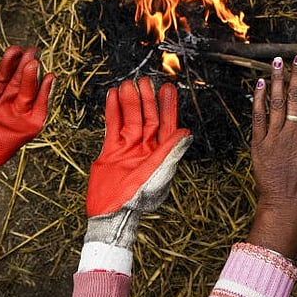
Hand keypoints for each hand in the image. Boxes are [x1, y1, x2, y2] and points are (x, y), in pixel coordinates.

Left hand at [0, 45, 54, 172]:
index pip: (4, 75)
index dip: (10, 63)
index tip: (15, 49)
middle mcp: (7, 104)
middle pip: (19, 81)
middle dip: (25, 66)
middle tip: (32, 51)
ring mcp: (19, 115)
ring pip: (29, 92)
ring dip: (34, 77)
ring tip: (36, 62)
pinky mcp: (29, 127)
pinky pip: (40, 108)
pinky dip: (46, 94)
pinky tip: (49, 79)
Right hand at [86, 77, 191, 217]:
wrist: (112, 214)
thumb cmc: (138, 198)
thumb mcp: (158, 173)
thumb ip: (170, 151)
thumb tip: (186, 132)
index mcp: (161, 153)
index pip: (167, 124)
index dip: (168, 106)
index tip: (168, 88)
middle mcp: (146, 148)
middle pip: (148, 117)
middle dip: (147, 100)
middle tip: (145, 81)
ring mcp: (128, 148)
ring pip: (130, 118)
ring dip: (130, 101)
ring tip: (128, 84)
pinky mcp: (111, 151)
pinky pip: (113, 126)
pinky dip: (113, 111)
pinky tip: (113, 96)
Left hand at [247, 55, 296, 257]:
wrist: (285, 206)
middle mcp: (292, 133)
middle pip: (293, 97)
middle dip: (294, 75)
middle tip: (295, 57)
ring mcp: (273, 138)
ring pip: (275, 102)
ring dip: (276, 80)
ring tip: (277, 62)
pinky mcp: (258, 144)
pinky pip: (257, 117)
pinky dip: (258, 99)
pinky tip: (260, 84)